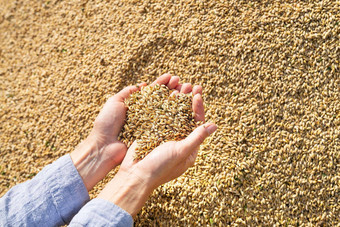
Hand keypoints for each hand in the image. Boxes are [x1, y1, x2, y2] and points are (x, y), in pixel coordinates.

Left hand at [70, 73, 183, 190]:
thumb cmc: (106, 124)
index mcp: (136, 105)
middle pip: (162, 99)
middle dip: (173, 90)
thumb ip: (127, 92)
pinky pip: (165, 124)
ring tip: (186, 91)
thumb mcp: (114, 102)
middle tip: (182, 83)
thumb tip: (142, 85)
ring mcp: (150, 125)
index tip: (171, 76)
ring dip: (177, 100)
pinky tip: (183, 108)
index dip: (162, 83)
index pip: (152, 91)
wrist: (104, 147)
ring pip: (166, 110)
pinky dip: (174, 116)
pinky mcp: (152, 136)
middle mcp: (145, 114)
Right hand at [97, 80, 216, 216]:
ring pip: (173, 114)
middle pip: (186, 117)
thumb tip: (214, 125)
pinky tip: (164, 93)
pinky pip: (160, 116)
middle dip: (189, 101)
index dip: (198, 109)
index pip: (197, 124)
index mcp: (189, 148)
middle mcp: (178, 141)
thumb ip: (197, 137)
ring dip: (177, 100)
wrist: (134, 175)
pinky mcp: (152, 132)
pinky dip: (163, 105)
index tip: (197, 95)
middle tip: (192, 85)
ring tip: (179, 85)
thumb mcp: (181, 151)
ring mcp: (164, 136)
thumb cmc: (160, 166)